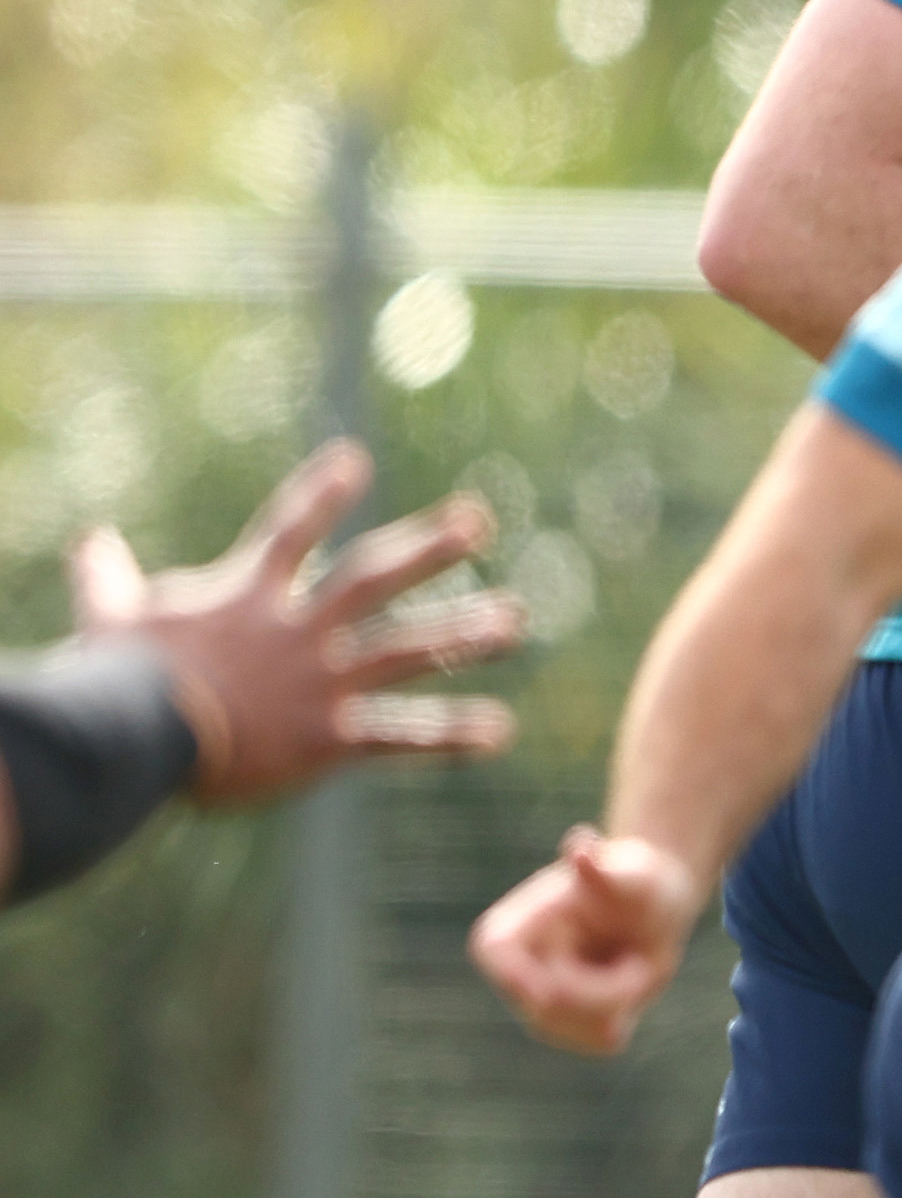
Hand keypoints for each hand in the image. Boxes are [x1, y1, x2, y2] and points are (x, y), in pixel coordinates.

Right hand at [73, 441, 526, 807]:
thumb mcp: (108, 613)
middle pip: (372, 577)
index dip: (322, 494)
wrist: (132, 734)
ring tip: (515, 623)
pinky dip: (450, 736)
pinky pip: (401, 736)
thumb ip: (107, 576)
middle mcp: (295, 631)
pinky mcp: (327, 738)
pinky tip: (501, 733)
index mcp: (245, 596)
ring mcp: (318, 682)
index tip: (355, 459)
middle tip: (479, 521)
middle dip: (427, 548)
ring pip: (405, 648)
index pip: (290, 530)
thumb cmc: (114, 675)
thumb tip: (90, 540)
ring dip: (463, 634)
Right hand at [470, 825, 704, 1055]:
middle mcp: (521, 963)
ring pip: (572, 1028)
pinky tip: (633, 998)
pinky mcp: (568, 1022)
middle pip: (546, 1001)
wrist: (657, 908)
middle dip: (603, 990)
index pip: (494, 948)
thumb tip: (580, 844)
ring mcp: (539, 998)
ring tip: (639, 968)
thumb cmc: (640, 881)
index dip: (514, 975)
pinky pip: (593, 1041)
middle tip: (645, 965)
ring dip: (618, 1006)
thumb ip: (605, 874)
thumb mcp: (634, 875)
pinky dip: (620, 1024)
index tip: (549, 989)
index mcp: (521, 919)